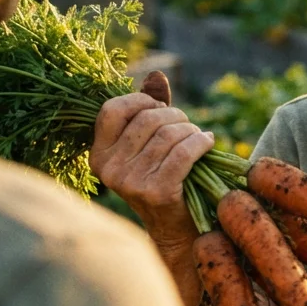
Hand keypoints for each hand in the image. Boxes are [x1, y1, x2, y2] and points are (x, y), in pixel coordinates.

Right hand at [90, 93, 213, 250]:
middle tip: (187, 126)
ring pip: (168, 135)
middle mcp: (109, 170)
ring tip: (198, 137)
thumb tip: (156, 76)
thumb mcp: (147, 144)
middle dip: (175, 116)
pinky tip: (208, 142)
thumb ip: (148, 108)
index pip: (112, 110)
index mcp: (99, 155)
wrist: (176, 229)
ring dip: (190, 131)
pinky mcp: (157, 192)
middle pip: (147, 119)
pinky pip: (183, 152)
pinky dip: (201, 142)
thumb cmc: (162, 178)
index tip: (159, 107)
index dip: (140, 100)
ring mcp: (131, 183)